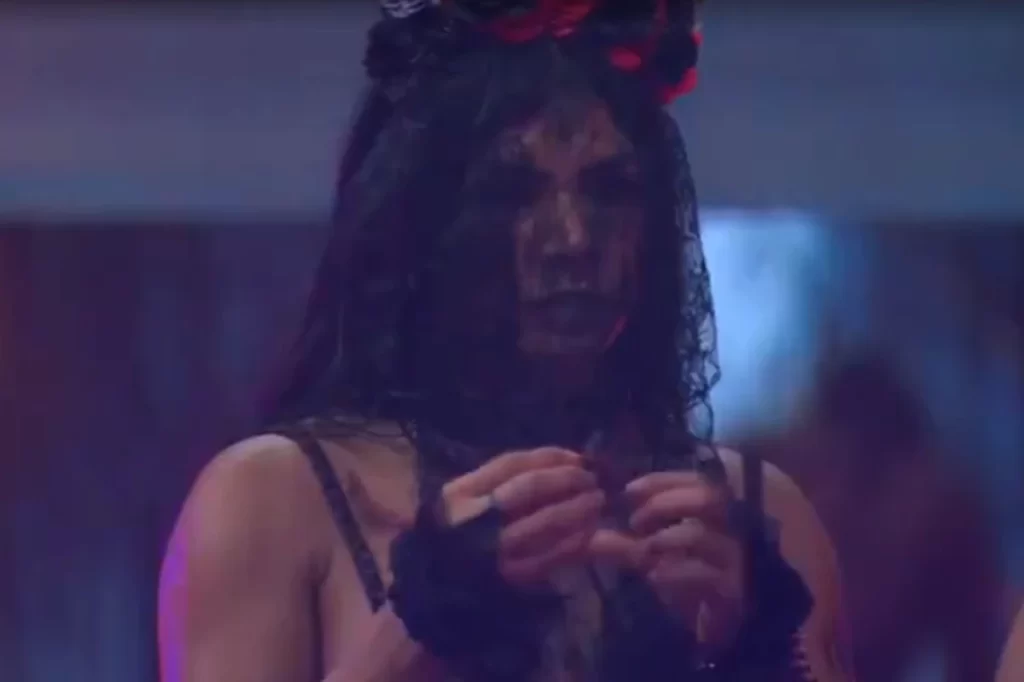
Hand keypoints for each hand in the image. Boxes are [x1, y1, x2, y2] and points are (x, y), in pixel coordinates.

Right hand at [441, 447, 603, 587]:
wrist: (434, 584)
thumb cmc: (454, 534)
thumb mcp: (462, 500)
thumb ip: (498, 481)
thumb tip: (559, 461)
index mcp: (460, 492)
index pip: (511, 464)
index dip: (549, 457)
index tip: (577, 457)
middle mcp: (474, 517)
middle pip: (529, 487)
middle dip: (566, 479)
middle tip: (591, 479)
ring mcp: (493, 549)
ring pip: (544, 521)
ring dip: (577, 509)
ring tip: (596, 502)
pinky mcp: (509, 577)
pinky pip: (550, 556)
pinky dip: (574, 541)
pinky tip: (588, 532)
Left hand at [589, 471, 745, 653]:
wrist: (713, 623)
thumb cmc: (684, 579)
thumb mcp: (652, 557)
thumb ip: (623, 544)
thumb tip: (590, 535)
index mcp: (715, 512)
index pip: (694, 480)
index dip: (661, 482)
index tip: (630, 491)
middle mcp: (732, 529)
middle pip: (708, 497)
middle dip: (664, 503)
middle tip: (636, 522)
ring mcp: (735, 559)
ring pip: (702, 535)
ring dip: (665, 537)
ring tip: (644, 549)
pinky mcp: (732, 590)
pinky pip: (704, 573)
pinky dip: (674, 571)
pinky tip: (655, 575)